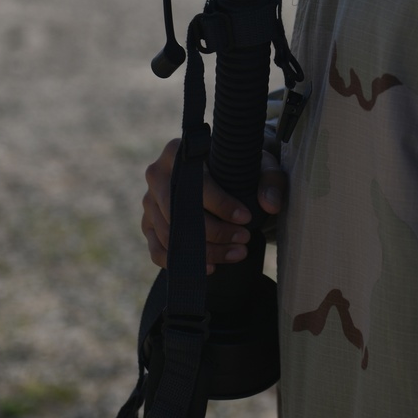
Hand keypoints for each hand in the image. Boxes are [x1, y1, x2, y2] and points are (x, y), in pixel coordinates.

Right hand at [141, 138, 285, 272]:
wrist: (221, 172)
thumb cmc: (238, 165)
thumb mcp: (259, 164)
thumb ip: (270, 180)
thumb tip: (270, 204)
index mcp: (177, 152)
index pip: (196, 182)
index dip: (221, 204)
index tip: (246, 219)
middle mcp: (157, 175)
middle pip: (179, 212)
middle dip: (215, 232)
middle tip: (244, 240)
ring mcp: (149, 201)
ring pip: (171, 235)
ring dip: (205, 250)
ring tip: (236, 254)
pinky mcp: (148, 224)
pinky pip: (157, 250)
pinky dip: (181, 263)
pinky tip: (210, 266)